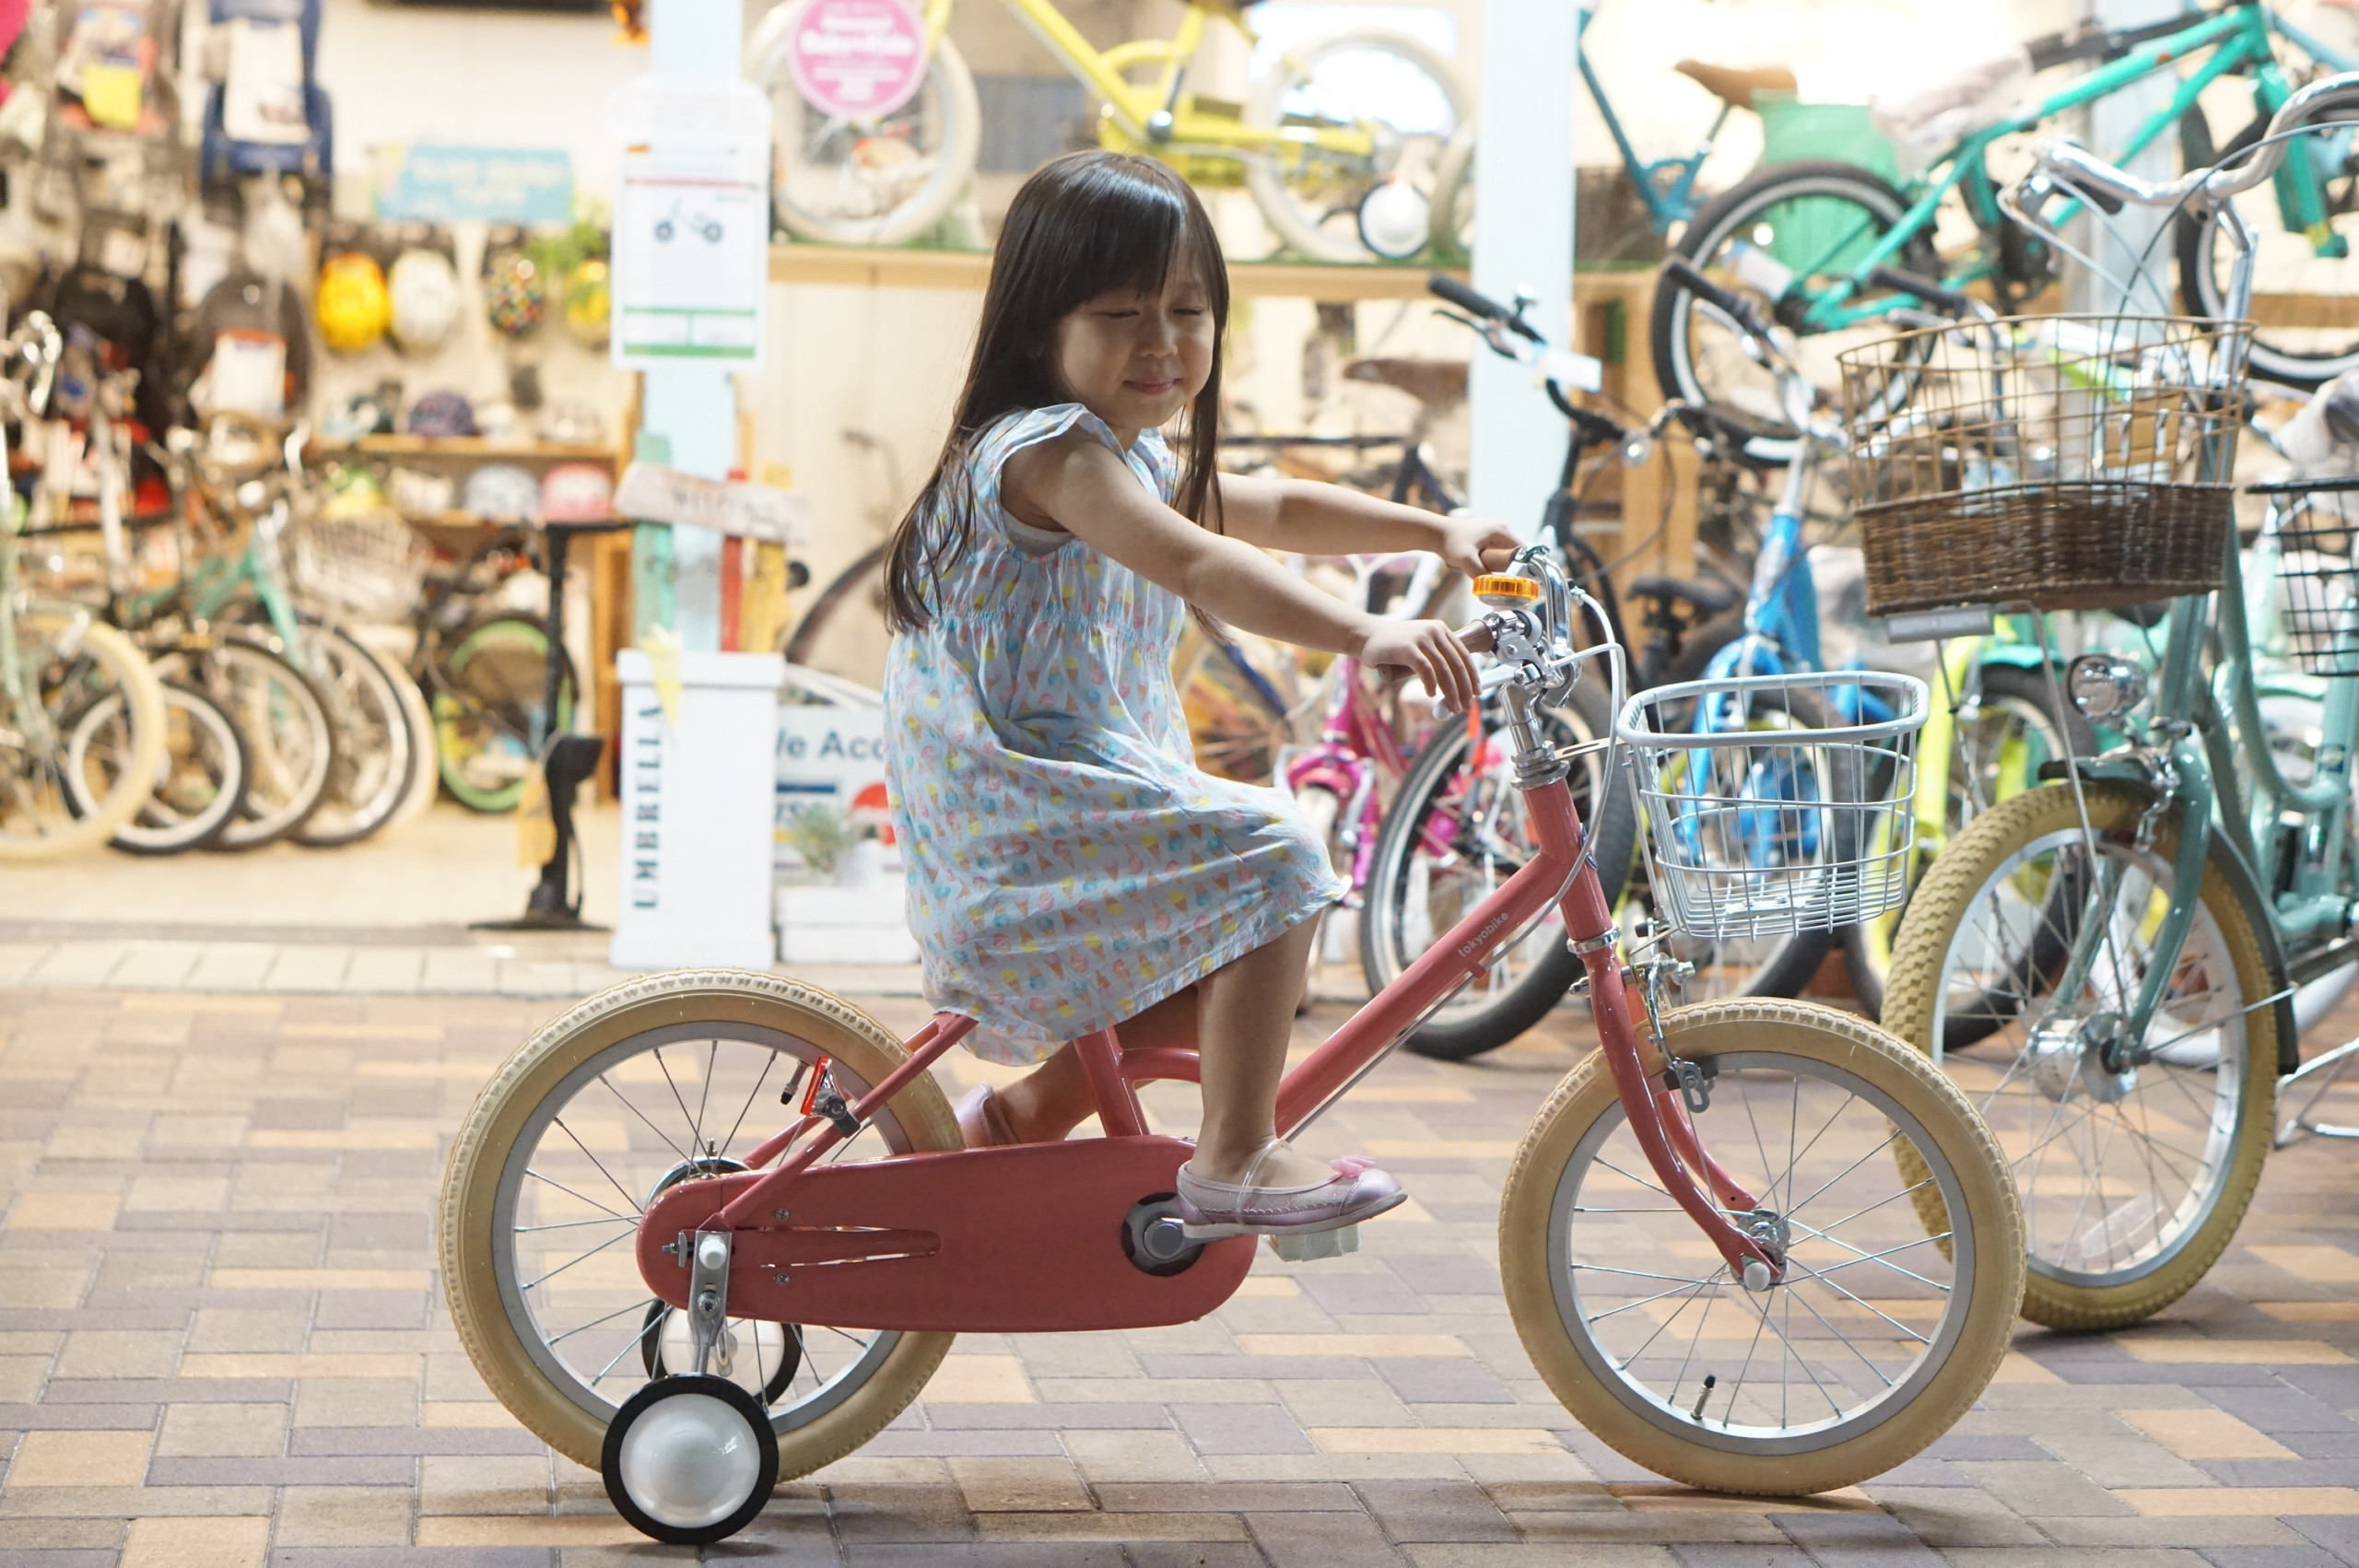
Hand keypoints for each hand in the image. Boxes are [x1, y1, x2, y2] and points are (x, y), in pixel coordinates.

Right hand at [1359, 618, 1480, 714]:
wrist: (1367, 636)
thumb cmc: (1393, 647)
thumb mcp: (1420, 647)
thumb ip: (1436, 660)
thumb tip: (1455, 687)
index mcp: (1441, 630)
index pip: (1464, 654)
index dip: (1472, 676)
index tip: (1476, 692)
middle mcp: (1434, 631)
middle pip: (1457, 664)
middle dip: (1464, 689)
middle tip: (1466, 706)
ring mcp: (1421, 638)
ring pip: (1444, 669)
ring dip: (1451, 692)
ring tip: (1452, 707)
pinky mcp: (1408, 647)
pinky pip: (1426, 670)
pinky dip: (1431, 684)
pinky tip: (1431, 694)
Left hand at [1437, 517, 1520, 578]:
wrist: (1434, 533)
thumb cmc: (1449, 542)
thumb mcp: (1466, 560)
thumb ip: (1481, 575)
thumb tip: (1493, 589)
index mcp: (1502, 530)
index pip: (1522, 552)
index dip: (1522, 567)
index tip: (1516, 581)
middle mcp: (1501, 529)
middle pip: (1511, 556)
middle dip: (1499, 568)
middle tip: (1486, 575)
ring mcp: (1493, 533)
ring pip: (1500, 557)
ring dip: (1488, 565)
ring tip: (1469, 564)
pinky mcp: (1485, 538)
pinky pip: (1491, 556)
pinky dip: (1481, 562)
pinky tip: (1466, 562)